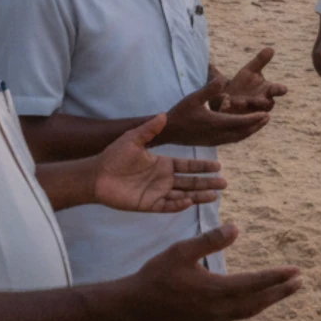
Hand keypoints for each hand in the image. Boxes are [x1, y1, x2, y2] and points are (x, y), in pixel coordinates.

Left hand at [92, 114, 227, 212]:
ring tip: (214, 196)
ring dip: (199, 196)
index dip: (202, 167)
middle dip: (207, 183)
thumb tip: (164, 114)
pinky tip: (189, 202)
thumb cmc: (113, 156)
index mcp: (162, 164)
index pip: (188, 166)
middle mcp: (163, 179)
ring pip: (183, 195)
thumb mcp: (133, 139)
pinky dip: (178, 205)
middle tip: (224, 183)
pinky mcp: (148, 205)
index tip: (218, 166)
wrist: (96, 175)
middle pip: (191, 182)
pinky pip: (167, 206)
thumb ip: (149, 129)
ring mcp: (157, 193)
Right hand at [122, 225, 301, 320]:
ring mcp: (212, 319)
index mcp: (215, 290)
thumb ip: (209, 240)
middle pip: (258, 302)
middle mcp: (218, 309)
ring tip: (285, 291)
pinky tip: (256, 301)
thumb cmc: (157, 274)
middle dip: (280, 292)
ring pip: (248, 311)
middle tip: (300, 282)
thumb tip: (236, 228)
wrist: (136, 306)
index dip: (277, 277)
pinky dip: (252, 307)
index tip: (296, 271)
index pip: (254, 284)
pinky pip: (237, 316)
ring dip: (269, 301)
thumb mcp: (181, 251)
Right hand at [164, 77, 269, 145]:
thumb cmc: (180, 112)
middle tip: (268, 117)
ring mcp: (215, 140)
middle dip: (256, 125)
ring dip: (250, 131)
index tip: (265, 114)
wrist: (168, 132)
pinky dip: (241, 135)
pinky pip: (231, 140)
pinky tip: (244, 130)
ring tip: (260, 123)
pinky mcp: (212, 143)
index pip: (239, 122)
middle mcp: (217, 134)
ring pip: (238, 137)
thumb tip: (222, 78)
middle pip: (242, 132)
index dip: (253, 118)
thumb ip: (209, 89)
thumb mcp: (193, 98)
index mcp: (214, 123)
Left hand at [222, 47, 287, 112]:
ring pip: (252, 113)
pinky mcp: (240, 121)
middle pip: (267, 105)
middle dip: (262, 102)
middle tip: (258, 100)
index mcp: (268, 91)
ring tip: (235, 101)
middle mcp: (262, 103)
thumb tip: (271, 48)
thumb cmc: (243, 83)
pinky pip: (238, 118)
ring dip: (245, 106)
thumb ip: (260, 61)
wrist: (226, 98)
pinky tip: (223, 106)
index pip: (277, 90)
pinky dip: (231, 111)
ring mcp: (252, 113)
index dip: (280, 90)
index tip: (283, 89)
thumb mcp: (250, 71)